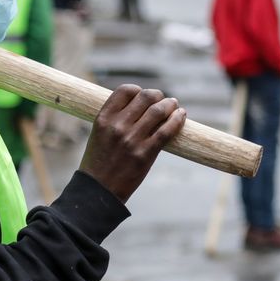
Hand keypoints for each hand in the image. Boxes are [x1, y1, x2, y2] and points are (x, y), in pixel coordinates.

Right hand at [79, 84, 185, 202]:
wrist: (99, 190)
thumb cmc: (99, 162)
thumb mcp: (99, 134)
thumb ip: (114, 119)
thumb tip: (138, 106)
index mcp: (103, 118)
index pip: (125, 90)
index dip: (138, 90)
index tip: (143, 96)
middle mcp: (117, 126)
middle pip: (145, 97)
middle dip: (158, 95)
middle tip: (163, 100)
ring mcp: (132, 140)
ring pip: (158, 111)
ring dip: (170, 105)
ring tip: (174, 106)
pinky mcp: (145, 154)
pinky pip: (166, 130)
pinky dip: (177, 120)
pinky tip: (181, 115)